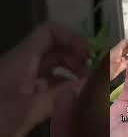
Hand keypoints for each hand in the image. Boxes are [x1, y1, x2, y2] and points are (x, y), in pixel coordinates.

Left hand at [0, 21, 88, 135]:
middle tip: (91, 73)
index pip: (49, 32)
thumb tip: (93, 84)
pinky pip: (46, 81)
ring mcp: (22, 78)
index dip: (71, 37)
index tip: (87, 55)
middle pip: (54, 48)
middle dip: (76, 56)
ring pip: (51, 65)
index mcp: (22, 59)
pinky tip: (71, 97)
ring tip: (85, 85)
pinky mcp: (22, 92)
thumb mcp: (29, 108)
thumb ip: (62, 95)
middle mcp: (23, 63)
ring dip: (71, 71)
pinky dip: (62, 85)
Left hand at [110, 39, 127, 79]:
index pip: (125, 42)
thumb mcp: (119, 66)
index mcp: (116, 51)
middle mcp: (116, 53)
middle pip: (126, 47)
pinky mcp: (115, 62)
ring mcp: (115, 57)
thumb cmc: (107, 71)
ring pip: (125, 53)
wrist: (100, 77)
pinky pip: (123, 58)